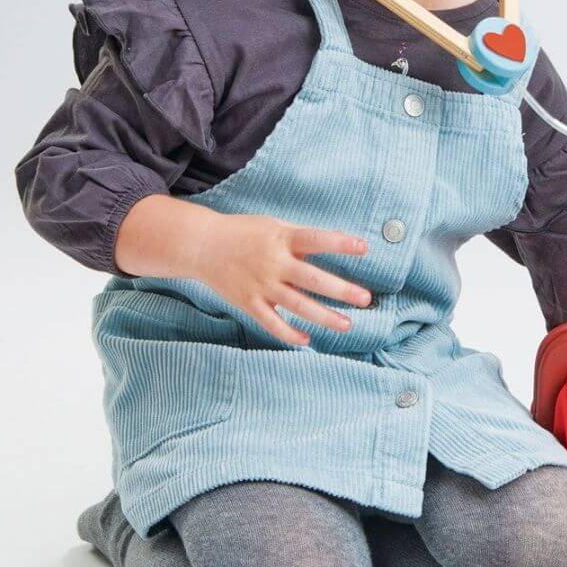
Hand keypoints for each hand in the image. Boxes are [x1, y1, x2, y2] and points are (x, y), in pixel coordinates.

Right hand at [118, 196, 371, 347]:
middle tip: (365, 298)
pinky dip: (289, 334)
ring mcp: (260, 286)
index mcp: (281, 239)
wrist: (201, 246)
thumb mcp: (274, 226)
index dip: (340, 243)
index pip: (316, 240)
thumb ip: (304, 237)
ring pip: (297, 305)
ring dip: (323, 317)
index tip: (364, 248)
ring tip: (347, 324)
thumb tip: (341, 239)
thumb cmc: (244, 233)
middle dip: (340, 290)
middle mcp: (272, 263)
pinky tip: (307, 340)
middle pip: (311, 279)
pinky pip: (271, 323)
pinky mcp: (249, 303)